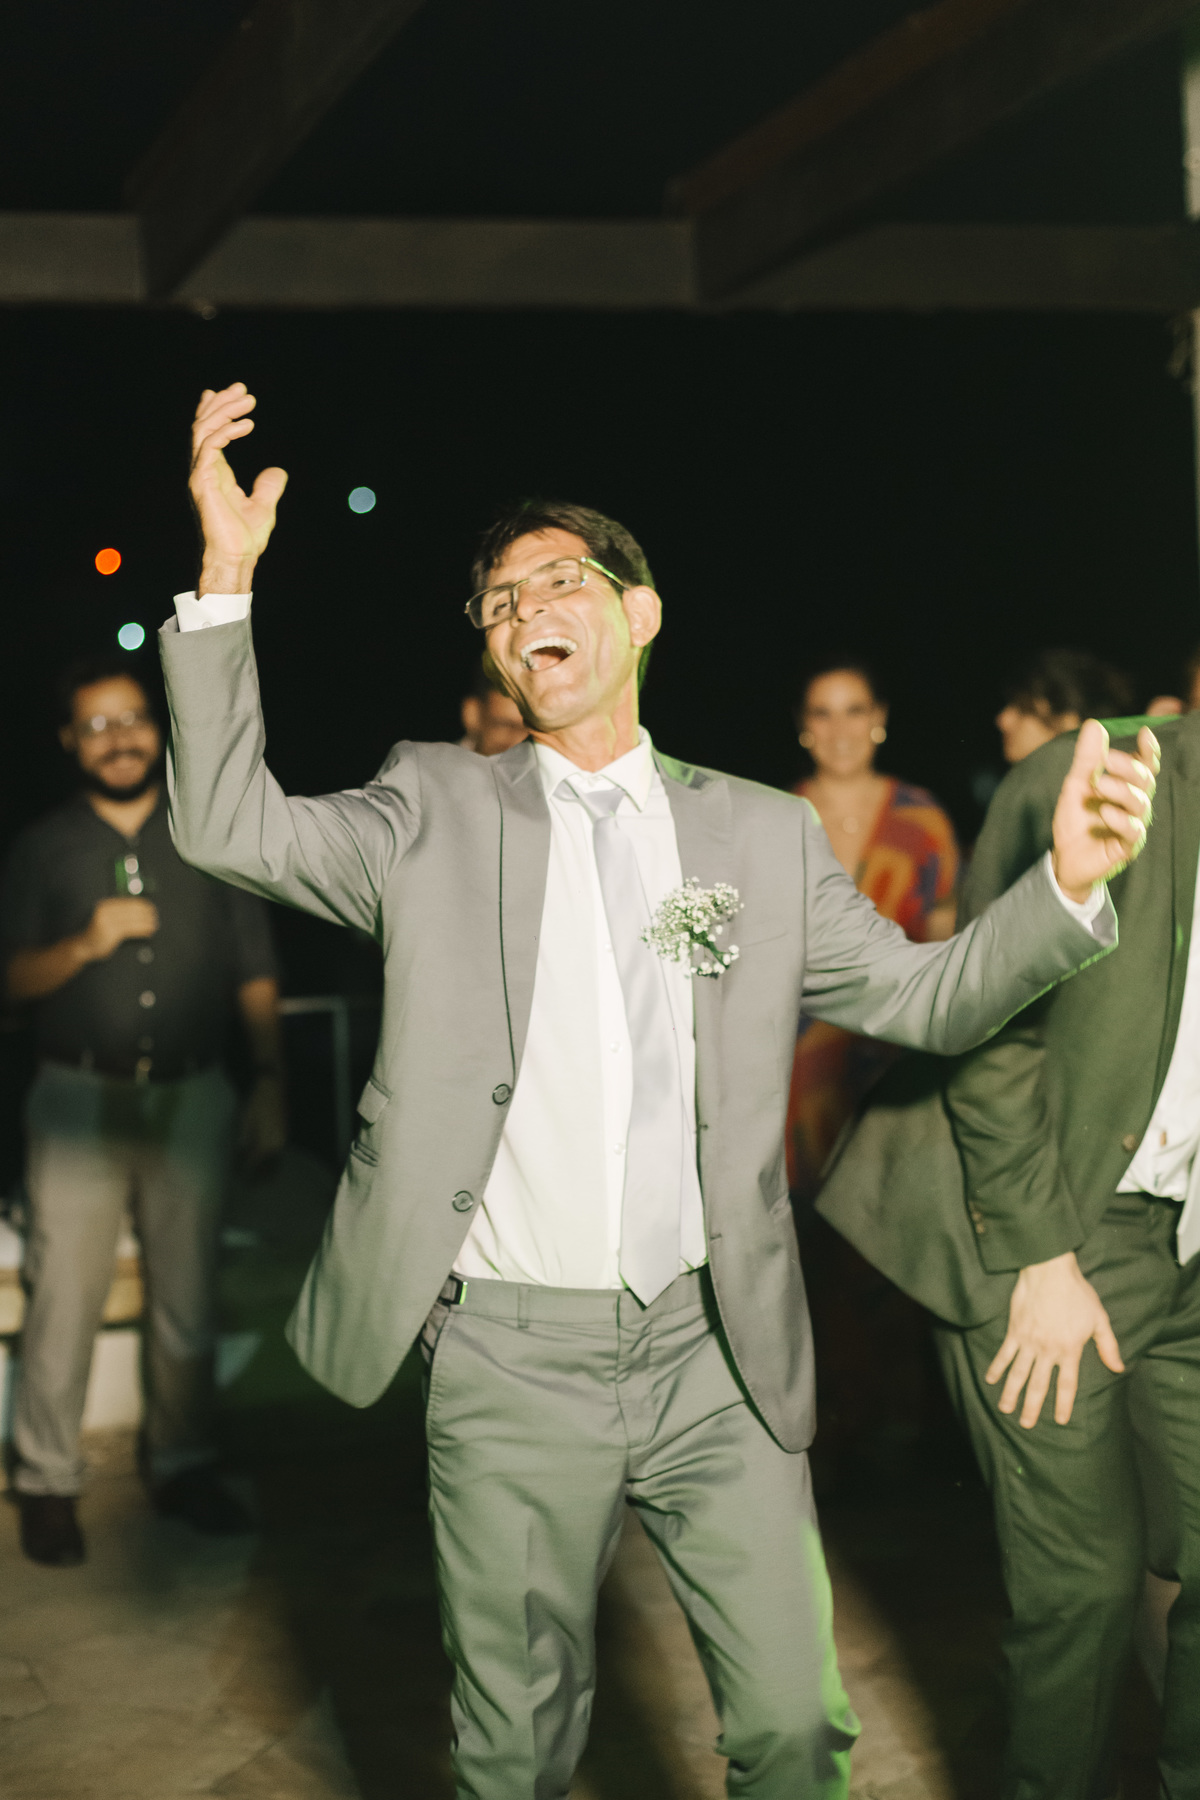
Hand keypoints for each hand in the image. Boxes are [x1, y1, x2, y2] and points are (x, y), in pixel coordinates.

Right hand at [82, 897, 158, 960]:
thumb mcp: (105, 917)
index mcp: (106, 905)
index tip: (151, 907)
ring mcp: (108, 922)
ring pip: (133, 919)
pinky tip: (148, 931)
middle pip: (132, 909)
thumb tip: (139, 909)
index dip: (142, 904)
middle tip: (155, 916)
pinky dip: (142, 930)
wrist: (83, 945)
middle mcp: (106, 911)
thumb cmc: (96, 932)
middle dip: (146, 913)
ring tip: (154, 925)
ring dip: (146, 922)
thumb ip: (118, 912)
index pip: (128, 901)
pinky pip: (132, 929)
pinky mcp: (112, 933)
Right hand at [190, 382, 287, 594]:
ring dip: (225, 411)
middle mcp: (204, 469)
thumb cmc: (245, 538)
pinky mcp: (203, 482)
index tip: (236, 394)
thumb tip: (278, 472)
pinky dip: (226, 431)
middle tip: (243, 389)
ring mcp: (201, 475)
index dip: (220, 410)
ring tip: (248, 401)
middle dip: (222, 403)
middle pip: (204, 425)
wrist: (236, 557)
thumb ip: (268, 486)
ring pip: (204, 430)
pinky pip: (210, 446)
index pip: (211, 433)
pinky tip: (246, 425)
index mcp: (215, 472)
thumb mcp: (264, 504)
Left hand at [238, 1073, 286, 1174]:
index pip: (254, 1164)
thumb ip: (244, 1143)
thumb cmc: (256, 1104)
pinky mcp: (284, 1136)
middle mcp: (278, 1145)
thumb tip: (238, 1158)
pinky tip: (265, 1165)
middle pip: (267, 1168)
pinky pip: (278, 1155)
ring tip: (257, 1180)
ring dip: (266, 1172)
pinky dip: (271, 1163)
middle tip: (247, 1185)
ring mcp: (283, 1140)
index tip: (237, 1179)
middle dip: (258, 1177)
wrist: (273, 1088)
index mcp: (267, 1143)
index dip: (245, 1173)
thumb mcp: (246, 1124)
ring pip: (275, 1163)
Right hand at [986, 1250, 1123, 1426]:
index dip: (1062, 1404)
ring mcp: (1028, 1341)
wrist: (1050, 1271)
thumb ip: (1108, 1346)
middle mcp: (1047, 1350)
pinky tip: (990, 1380)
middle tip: (1026, 1424)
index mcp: (1069, 1350)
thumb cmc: (1077, 1293)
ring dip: (1011, 1393)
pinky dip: (996, 1367)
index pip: (1066, 1385)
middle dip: (1032, 1407)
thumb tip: (1118, 1368)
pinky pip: (1004, 1353)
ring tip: (1005, 1410)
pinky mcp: (1014, 1331)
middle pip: (1038, 1385)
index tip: (1059, 1420)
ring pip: (1018, 1374)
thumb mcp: (1099, 1319)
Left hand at [1050, 720, 1157, 901]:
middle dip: (1129, 767)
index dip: (1149, 751)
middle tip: (1107, 761)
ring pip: (1141, 803)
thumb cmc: (1076, 820)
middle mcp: (1134, 804)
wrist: (1064, 858)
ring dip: (1122, 790)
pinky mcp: (1126, 848)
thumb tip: (1095, 724)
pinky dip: (1121, 820)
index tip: (1145, 734)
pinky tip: (1105, 812)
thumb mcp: (1076, 785)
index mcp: (1126, 786)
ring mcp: (1133, 826)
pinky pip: (1133, 832)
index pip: (1146, 766)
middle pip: (1145, 780)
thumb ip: (1087, 759)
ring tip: (1099, 784)